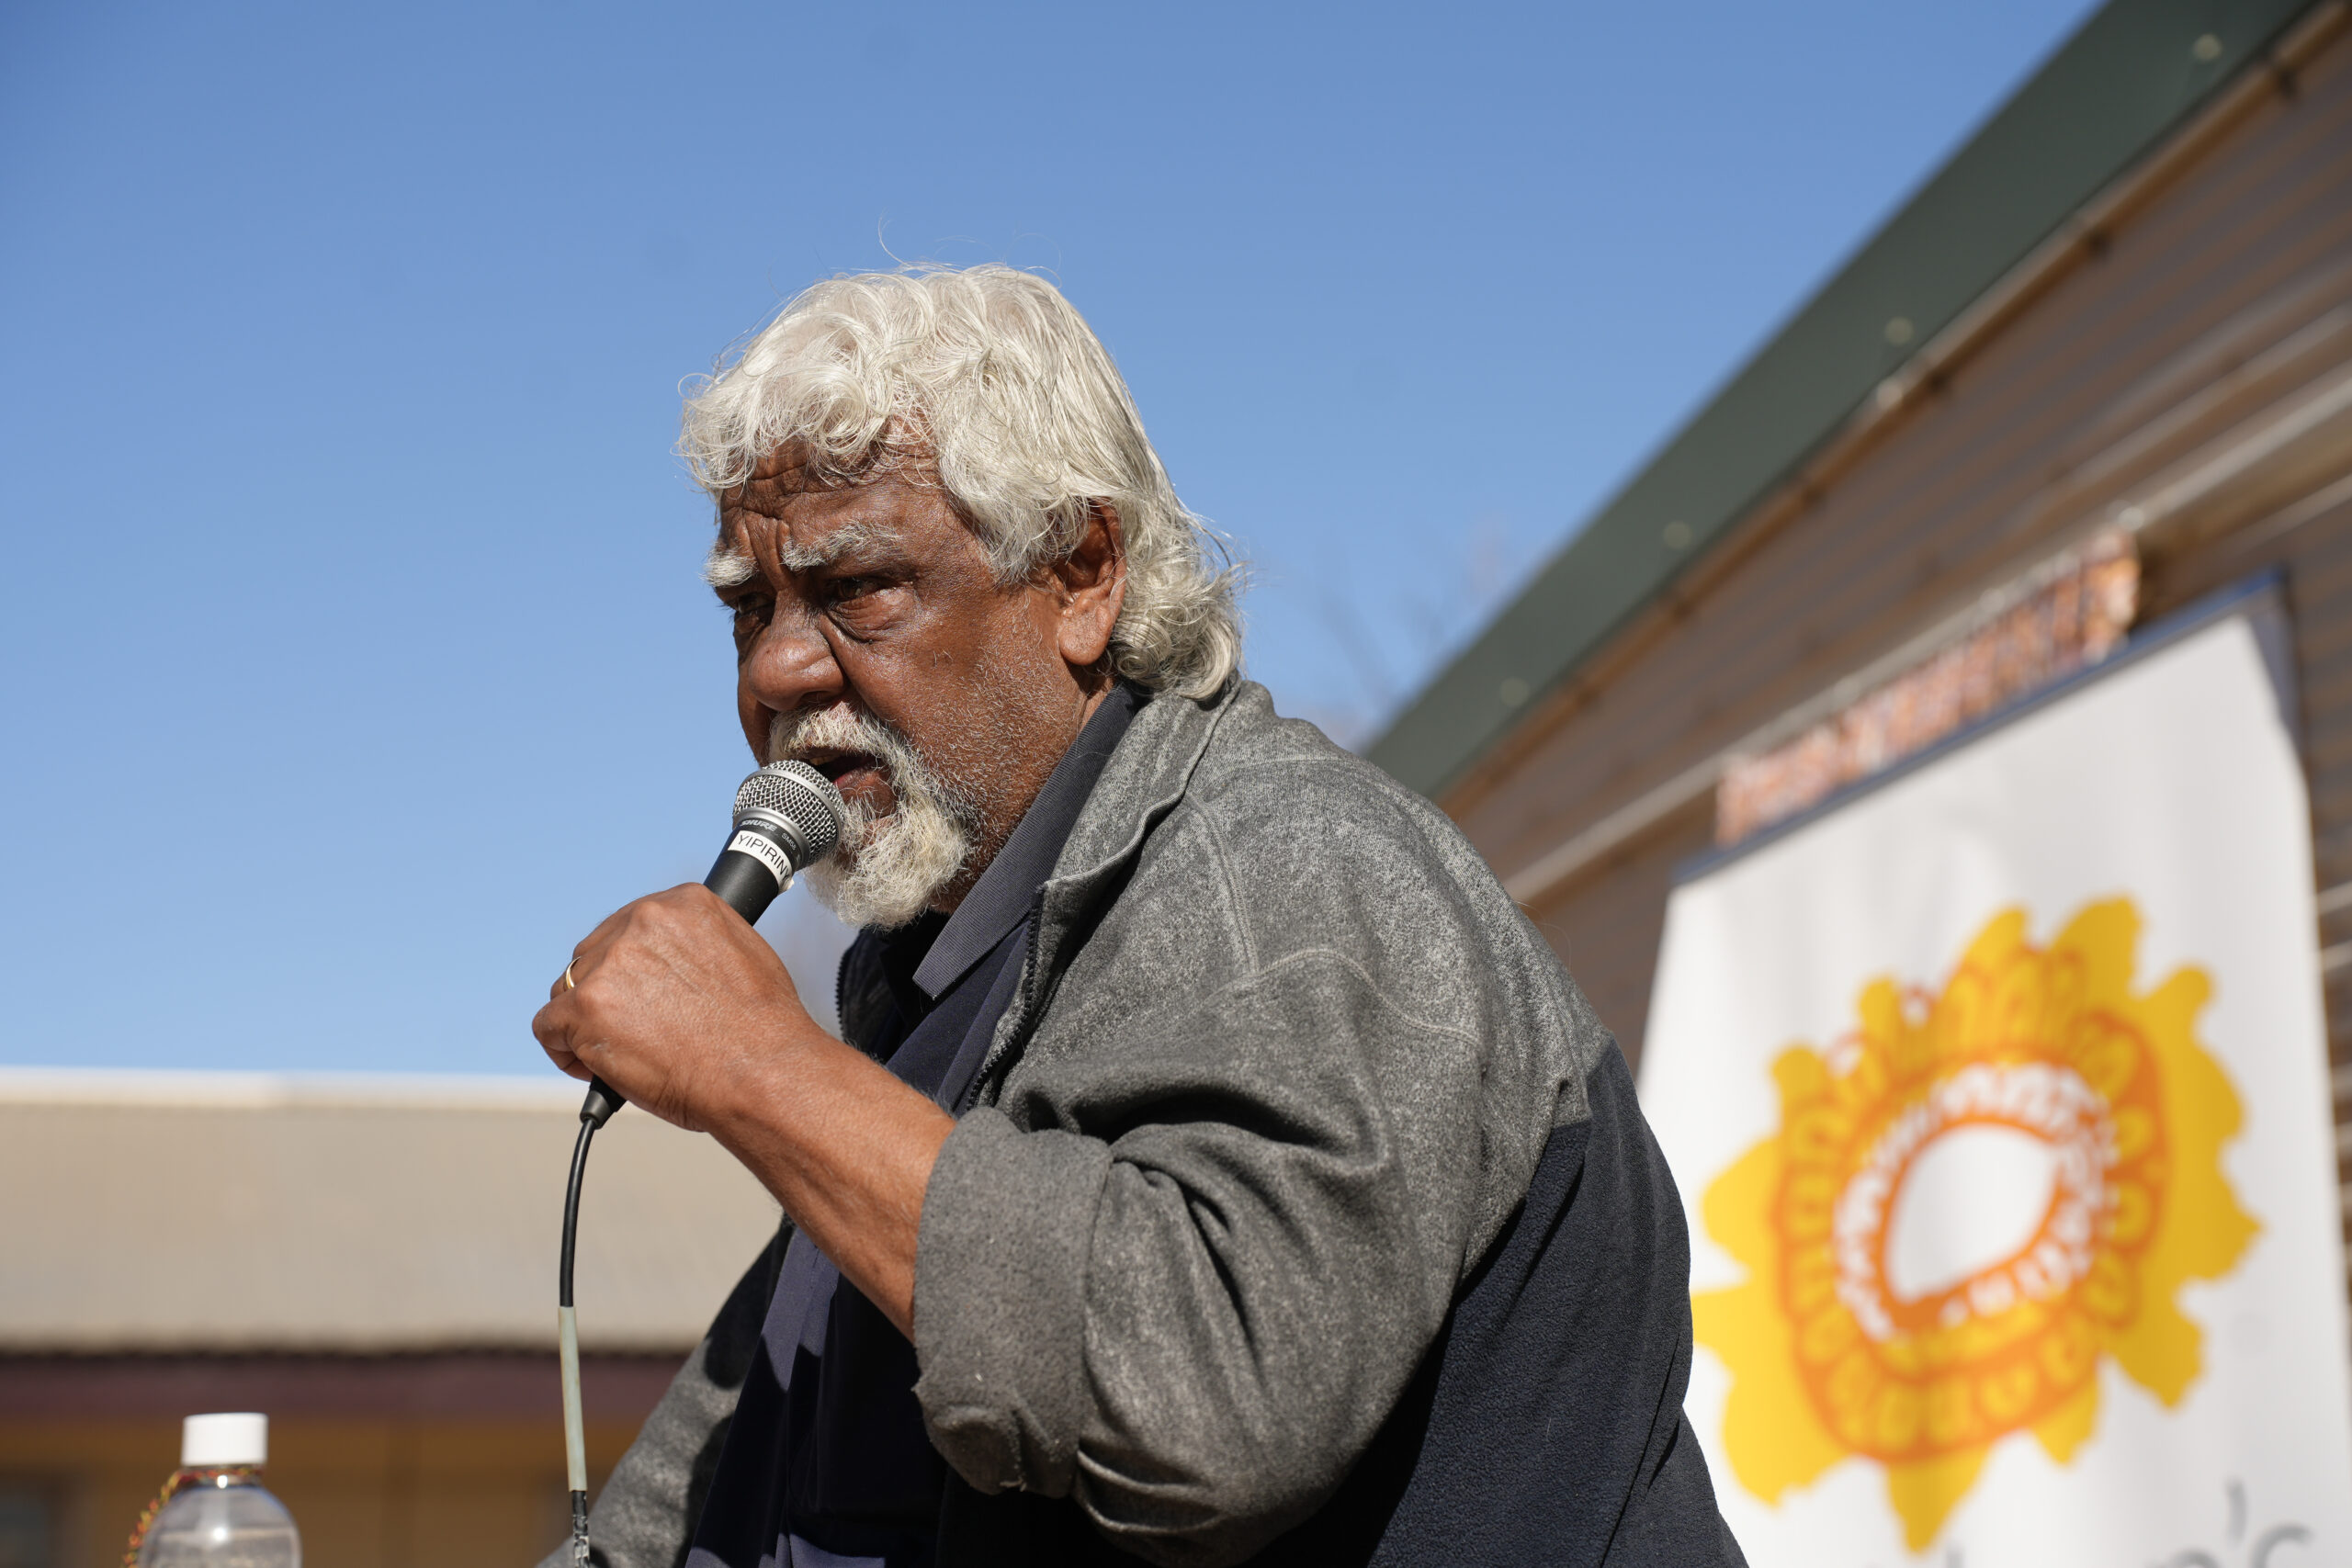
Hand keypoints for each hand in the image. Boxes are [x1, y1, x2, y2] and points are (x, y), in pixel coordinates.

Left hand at [533, 883, 816, 1132]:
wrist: (761, 1073)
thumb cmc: (761, 1031)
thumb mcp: (742, 956)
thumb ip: (696, 945)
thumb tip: (670, 965)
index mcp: (684, 902)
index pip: (630, 926)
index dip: (630, 967)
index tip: (640, 994)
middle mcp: (644, 921)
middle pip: (594, 955)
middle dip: (607, 994)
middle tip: (632, 1031)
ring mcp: (610, 964)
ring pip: (567, 990)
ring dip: (584, 1022)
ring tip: (618, 1054)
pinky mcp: (584, 1007)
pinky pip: (548, 1026)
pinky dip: (564, 1050)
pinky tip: (592, 1067)